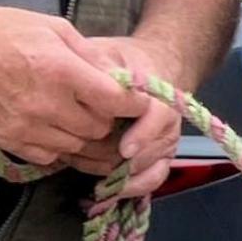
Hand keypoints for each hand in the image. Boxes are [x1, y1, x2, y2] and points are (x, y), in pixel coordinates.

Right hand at [0, 5, 139, 170]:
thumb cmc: (1, 31)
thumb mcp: (53, 28)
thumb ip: (90, 55)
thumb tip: (120, 77)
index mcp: (62, 71)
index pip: (117, 101)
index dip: (132, 103)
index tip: (134, 100)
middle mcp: (47, 104)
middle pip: (101, 129)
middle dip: (108, 119)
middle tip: (103, 107)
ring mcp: (26, 126)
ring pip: (78, 146)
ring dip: (85, 135)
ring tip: (78, 117)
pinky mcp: (9, 141)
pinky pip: (50, 156)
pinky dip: (59, 146)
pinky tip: (55, 128)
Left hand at [67, 35, 186, 194]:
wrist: (153, 69)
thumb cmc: (124, 61)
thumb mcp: (108, 52)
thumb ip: (94, 63)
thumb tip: (74, 73)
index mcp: (158, 95)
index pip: (159, 117)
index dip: (143, 135)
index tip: (124, 149)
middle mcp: (168, 124)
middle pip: (146, 152)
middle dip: (110, 158)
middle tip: (73, 152)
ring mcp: (165, 145)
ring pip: (142, 170)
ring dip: (109, 171)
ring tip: (76, 160)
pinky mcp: (160, 159)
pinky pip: (150, 181)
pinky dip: (129, 188)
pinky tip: (103, 186)